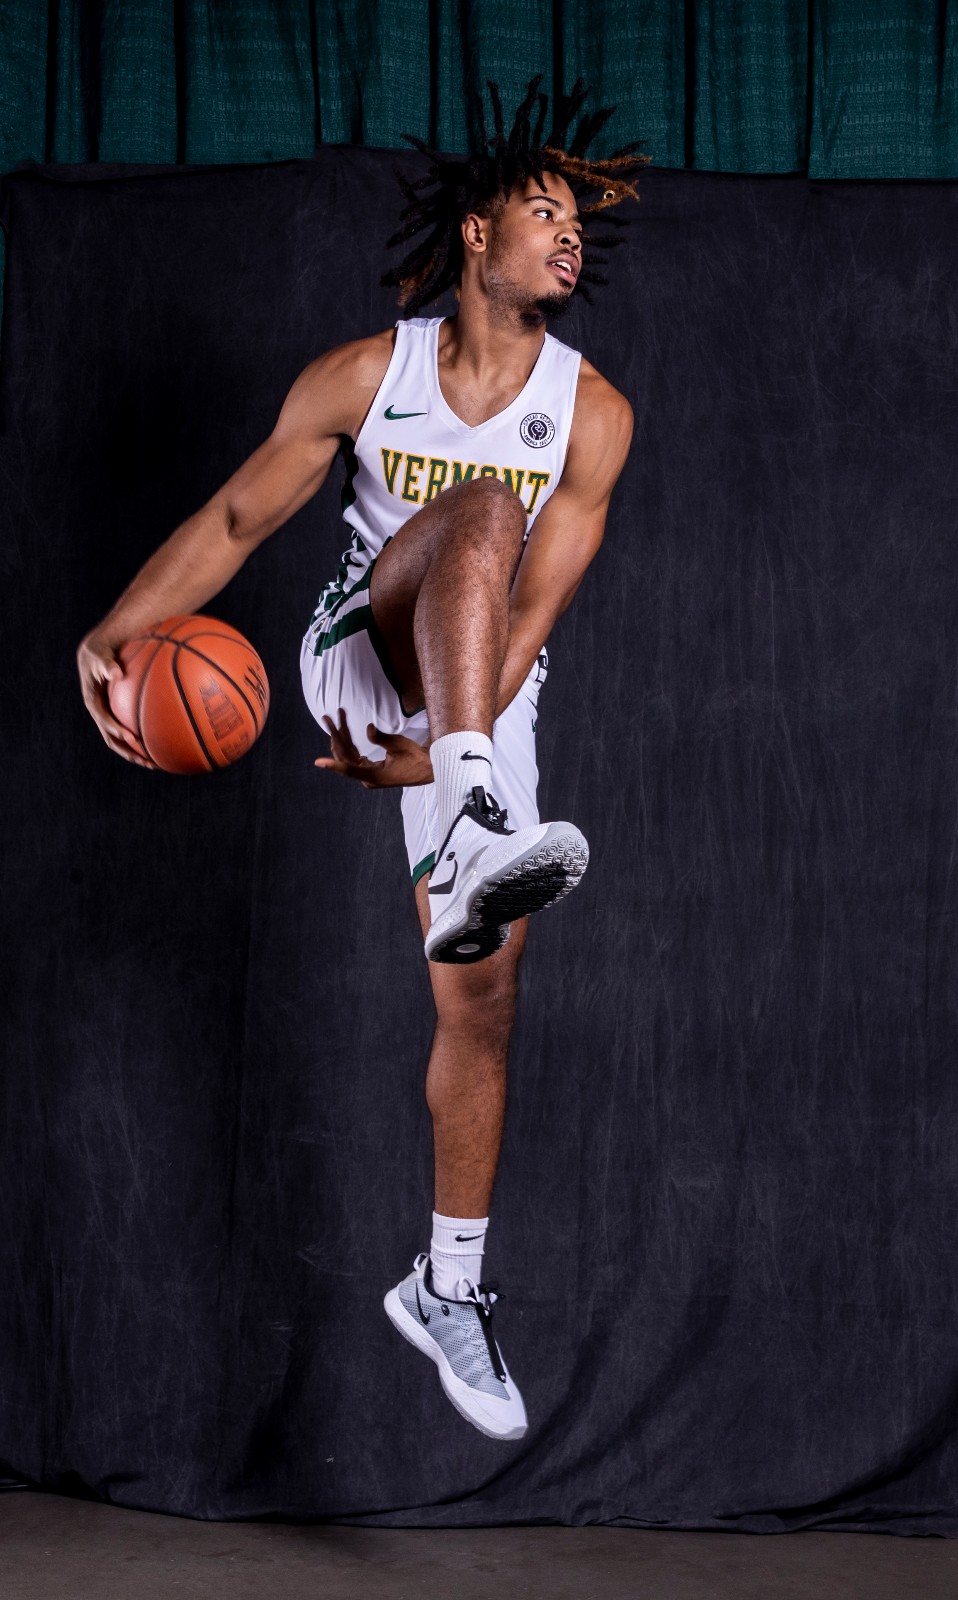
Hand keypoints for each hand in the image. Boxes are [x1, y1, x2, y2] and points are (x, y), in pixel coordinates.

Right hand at [76, 631, 158, 768]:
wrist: (95, 655)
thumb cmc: (100, 654)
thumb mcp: (100, 656)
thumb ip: (106, 665)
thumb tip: (115, 672)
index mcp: (94, 703)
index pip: (104, 721)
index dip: (117, 730)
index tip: (132, 738)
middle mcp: (101, 714)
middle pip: (114, 740)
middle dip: (131, 752)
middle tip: (148, 762)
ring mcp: (110, 716)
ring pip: (123, 741)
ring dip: (138, 753)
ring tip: (158, 764)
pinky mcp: (118, 715)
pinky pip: (132, 729)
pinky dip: (145, 739)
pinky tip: (163, 744)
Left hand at [314, 707, 433, 788]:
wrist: (428, 769)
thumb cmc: (416, 758)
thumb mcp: (399, 745)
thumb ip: (381, 737)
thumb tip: (367, 728)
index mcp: (374, 776)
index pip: (349, 769)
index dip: (333, 765)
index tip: (318, 762)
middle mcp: (368, 778)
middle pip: (345, 758)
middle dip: (336, 737)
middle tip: (327, 718)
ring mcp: (369, 775)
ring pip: (349, 756)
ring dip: (342, 738)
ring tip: (334, 719)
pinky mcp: (372, 771)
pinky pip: (355, 758)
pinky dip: (349, 744)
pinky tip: (343, 732)